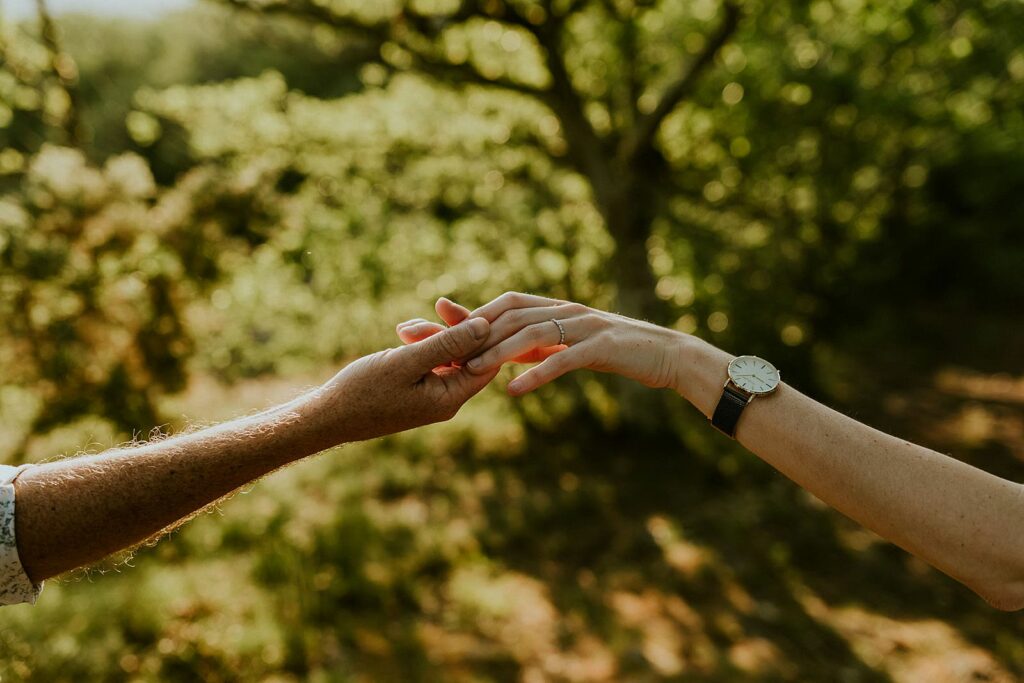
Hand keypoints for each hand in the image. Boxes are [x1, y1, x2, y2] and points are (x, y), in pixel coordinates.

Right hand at [301, 317, 498, 443]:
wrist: (329, 415)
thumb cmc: (363, 390)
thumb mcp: (406, 361)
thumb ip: (447, 344)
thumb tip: (485, 326)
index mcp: (450, 398)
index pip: (487, 361)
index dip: (478, 332)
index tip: (452, 311)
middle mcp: (448, 399)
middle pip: (469, 355)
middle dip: (448, 331)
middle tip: (425, 315)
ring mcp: (434, 395)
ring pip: (449, 354)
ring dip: (430, 335)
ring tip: (403, 330)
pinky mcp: (420, 388)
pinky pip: (433, 360)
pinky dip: (420, 344)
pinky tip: (402, 334)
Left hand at [399, 292, 690, 395]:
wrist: (666, 353)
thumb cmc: (615, 351)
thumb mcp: (568, 345)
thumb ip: (534, 345)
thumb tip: (496, 356)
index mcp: (552, 307)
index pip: (500, 305)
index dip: (463, 314)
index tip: (423, 323)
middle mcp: (562, 310)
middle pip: (506, 315)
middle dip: (466, 329)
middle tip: (428, 343)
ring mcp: (582, 326)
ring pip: (530, 332)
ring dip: (496, 351)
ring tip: (468, 371)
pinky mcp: (601, 346)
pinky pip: (563, 359)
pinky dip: (537, 374)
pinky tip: (514, 391)